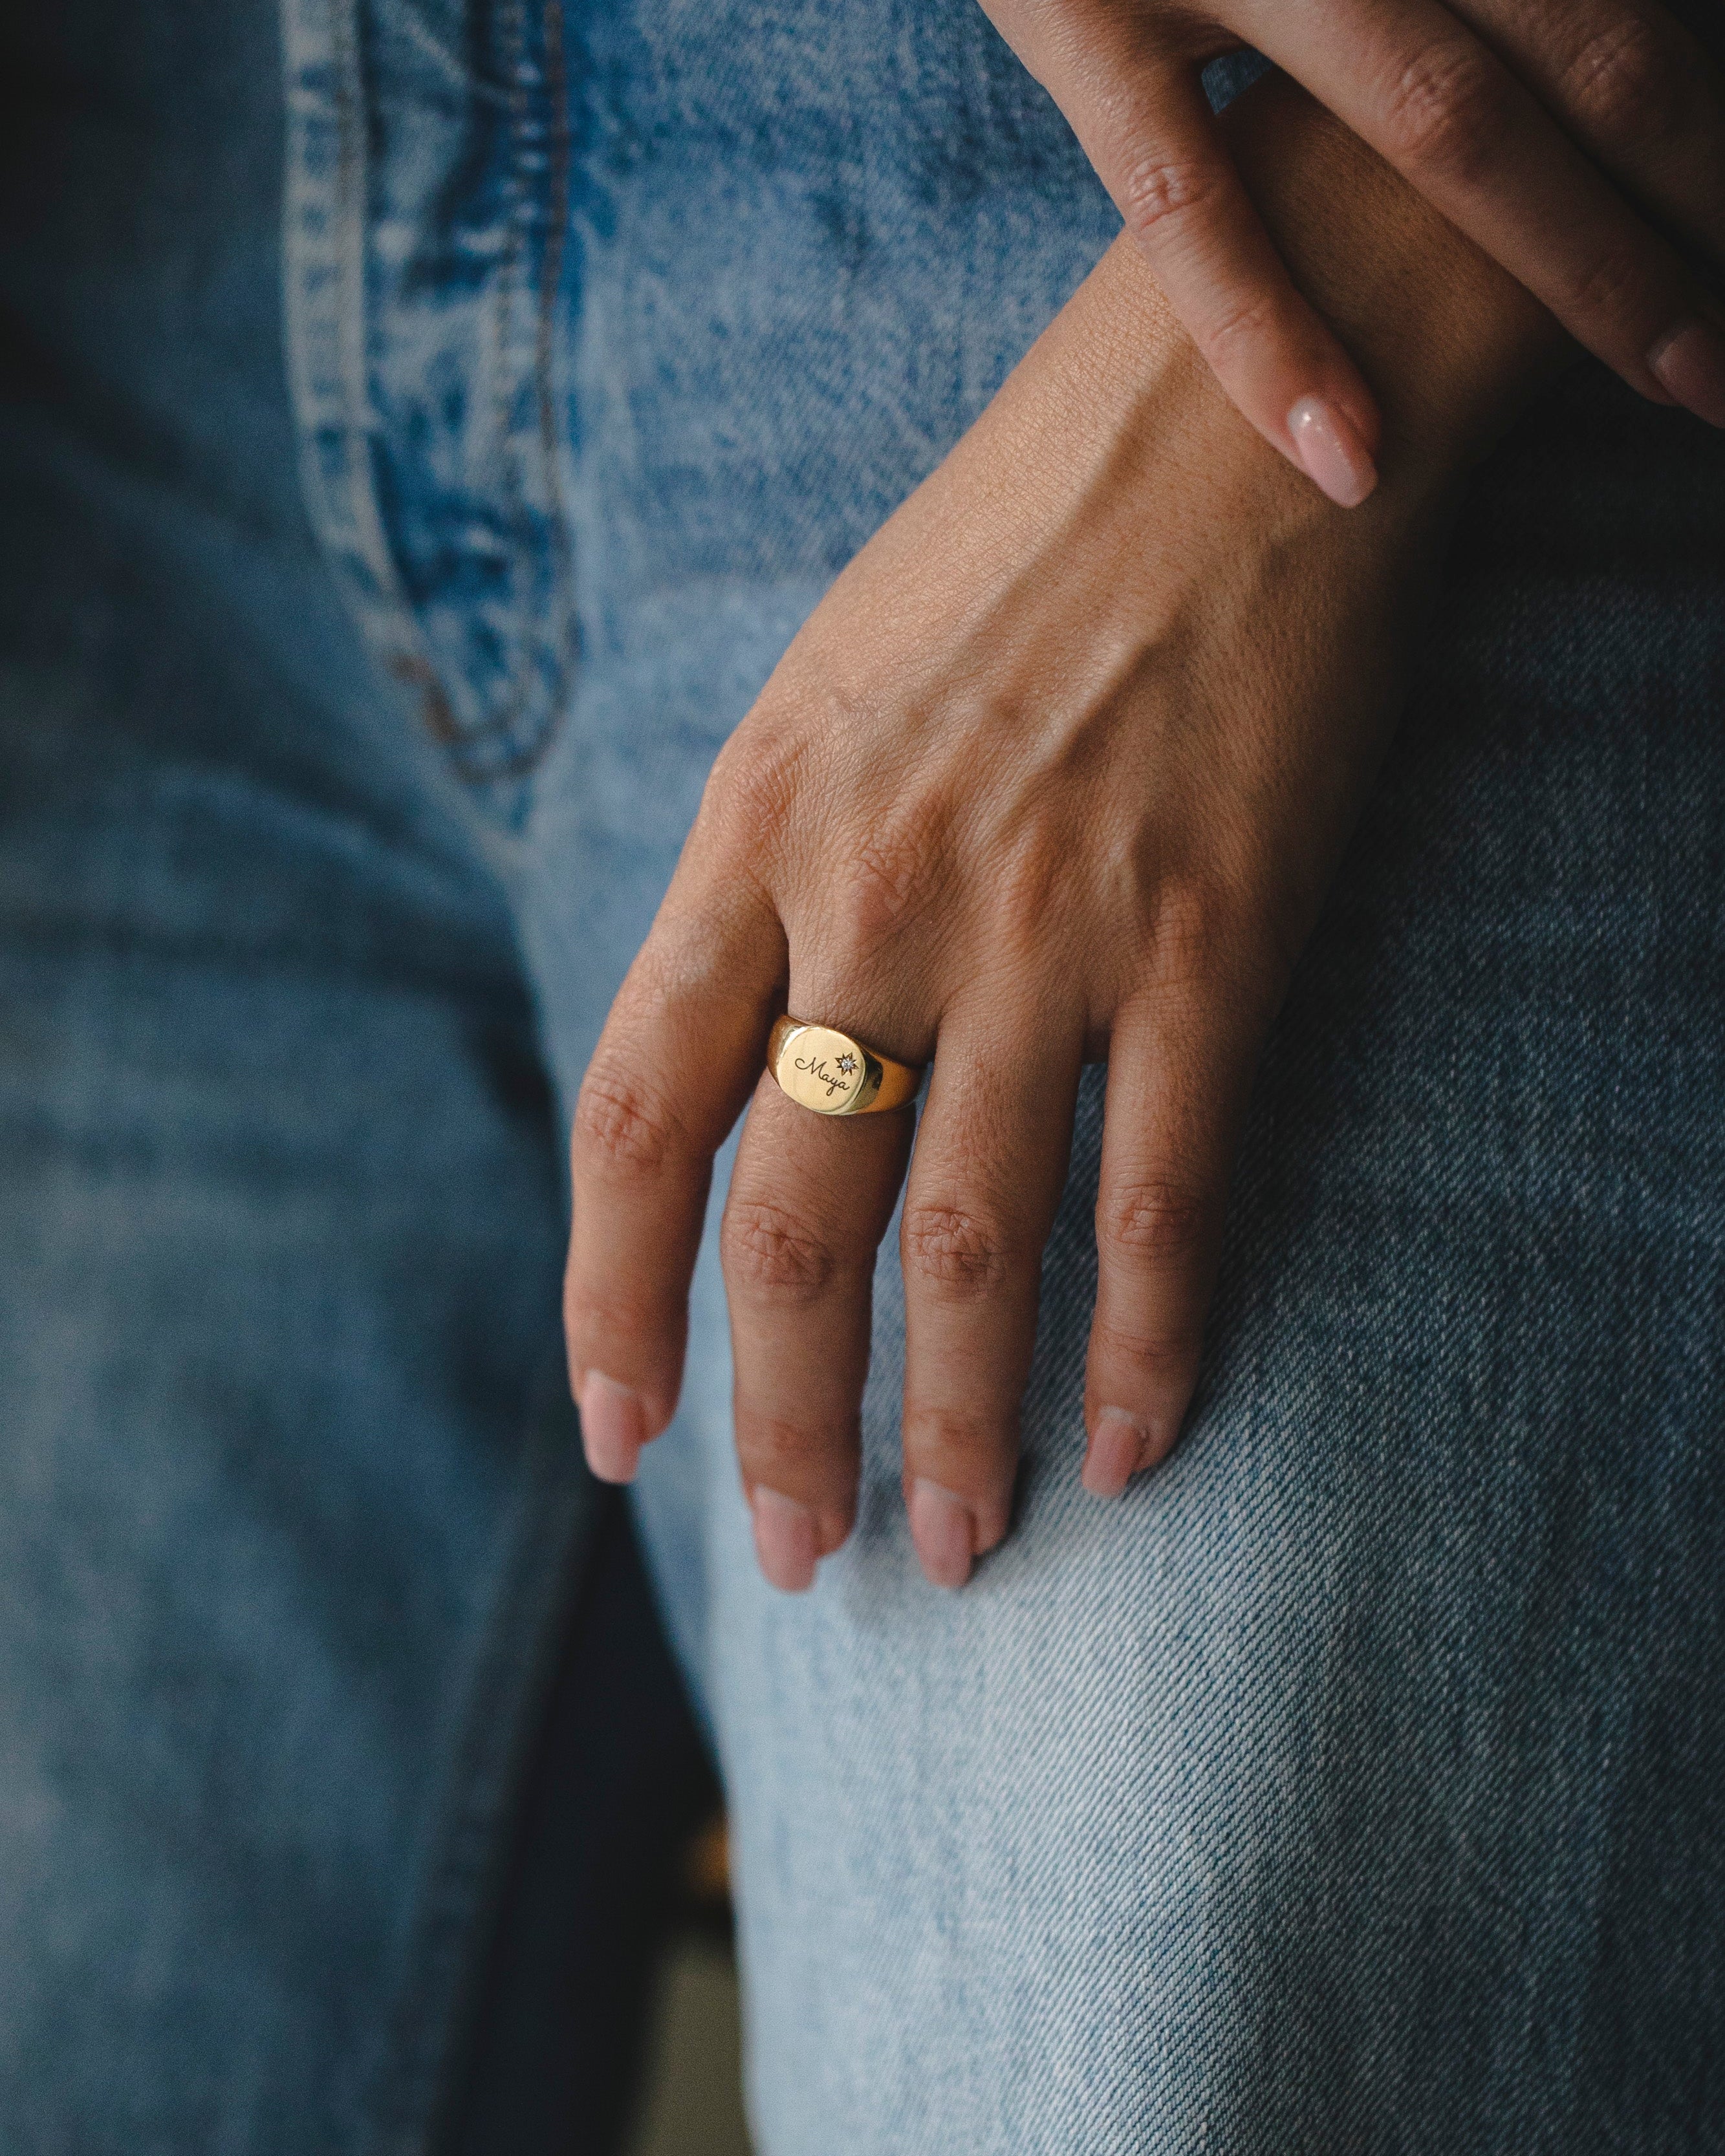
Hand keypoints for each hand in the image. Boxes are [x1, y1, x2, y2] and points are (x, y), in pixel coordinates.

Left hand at [564, 77, 1555, 1590]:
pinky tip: (1130, 1440)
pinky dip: (1145, 1340)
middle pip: (792, 1221)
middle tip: (794, 1556)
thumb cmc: (1008, 551)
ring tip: (958, 1550)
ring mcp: (1050, 928)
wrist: (1222, 421)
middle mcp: (880, 899)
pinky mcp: (1213, 943)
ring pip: (975, 1242)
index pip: (637, 1116)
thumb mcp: (816, 691)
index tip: (616, 1439)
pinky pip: (1165, 1192)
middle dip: (778, 1417)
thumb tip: (733, 1062)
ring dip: (956, 1422)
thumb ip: (762, 881)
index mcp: (756, 831)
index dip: (610, 1302)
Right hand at [976, 0, 1724, 501]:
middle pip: (1583, 43)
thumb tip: (1562, 48)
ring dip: (1583, 263)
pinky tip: (1353, 461)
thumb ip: (1444, 6)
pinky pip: (1189, 205)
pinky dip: (1271, 333)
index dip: (1696, 116)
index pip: (1610, 6)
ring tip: (1685, 382)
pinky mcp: (1079, 19)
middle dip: (1687, 193)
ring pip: (1442, 116)